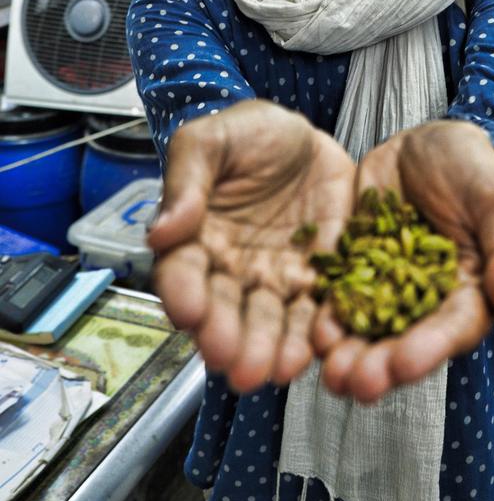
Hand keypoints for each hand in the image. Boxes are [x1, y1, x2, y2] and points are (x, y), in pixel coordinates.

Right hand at [149, 100, 354, 392]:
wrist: (301, 132)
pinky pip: (323, 308)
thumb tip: (162, 229)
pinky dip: (324, 331)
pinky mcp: (322, 275)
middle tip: (235, 362)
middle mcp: (235, 270)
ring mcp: (279, 277)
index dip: (185, 295)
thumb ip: (187, 180)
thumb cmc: (245, 134)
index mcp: (197, 240)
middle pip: (229, 312)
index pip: (184, 275)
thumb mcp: (209, 141)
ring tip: (279, 368)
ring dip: (275, 348)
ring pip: (275, 322)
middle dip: (231, 339)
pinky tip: (326, 346)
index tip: (189, 312)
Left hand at [313, 120, 493, 403]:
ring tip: (329, 372)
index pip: (451, 329)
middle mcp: (424, 299)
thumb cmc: (473, 168)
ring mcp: (385, 284)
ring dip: (347, 354)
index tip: (404, 364)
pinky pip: (335, 294)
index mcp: (468, 291)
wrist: (427, 141)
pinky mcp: (352, 265)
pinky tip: (309, 333)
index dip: (428, 349)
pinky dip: (324, 315)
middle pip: (403, 341)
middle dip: (379, 365)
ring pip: (366, 328)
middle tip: (355, 382)